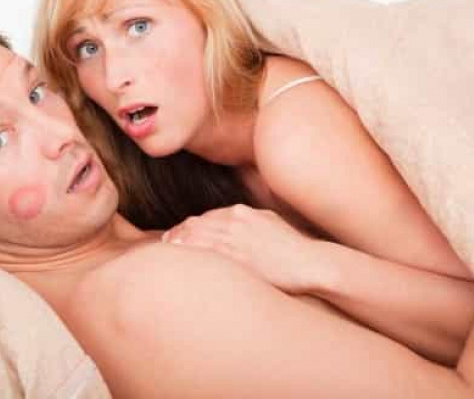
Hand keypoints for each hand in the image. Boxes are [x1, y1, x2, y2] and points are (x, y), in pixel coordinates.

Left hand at [161, 204, 325, 293]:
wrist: (309, 262)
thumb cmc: (294, 247)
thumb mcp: (271, 221)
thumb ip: (252, 219)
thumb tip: (242, 220)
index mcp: (241, 211)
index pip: (206, 217)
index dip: (190, 227)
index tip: (180, 235)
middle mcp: (233, 220)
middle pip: (195, 224)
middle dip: (178, 233)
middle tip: (165, 243)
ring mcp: (232, 237)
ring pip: (194, 236)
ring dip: (176, 242)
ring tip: (164, 251)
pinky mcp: (233, 255)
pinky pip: (201, 252)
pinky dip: (185, 253)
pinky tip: (174, 258)